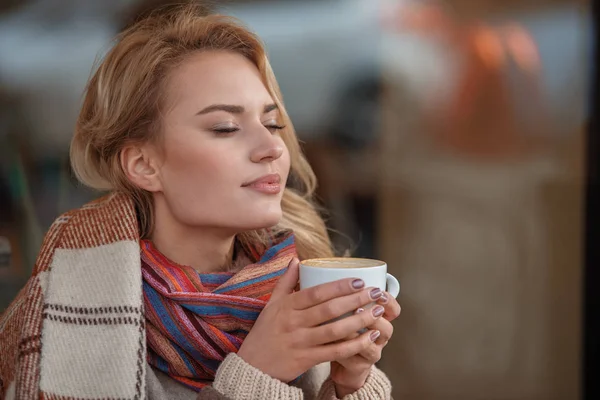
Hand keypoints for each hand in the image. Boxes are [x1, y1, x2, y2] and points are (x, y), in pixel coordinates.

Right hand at [237, 258, 384, 382]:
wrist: (252, 367)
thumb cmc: (264, 332)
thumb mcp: (271, 304)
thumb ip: (285, 282)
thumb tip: (296, 259)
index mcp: (286, 306)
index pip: (316, 293)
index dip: (339, 286)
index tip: (359, 279)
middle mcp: (293, 323)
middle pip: (329, 309)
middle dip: (356, 299)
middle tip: (376, 293)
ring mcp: (300, 342)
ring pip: (335, 330)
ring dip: (359, 321)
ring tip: (378, 312)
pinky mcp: (306, 360)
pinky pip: (334, 352)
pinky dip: (354, 345)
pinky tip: (369, 337)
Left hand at [330, 292, 400, 396]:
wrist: (339, 358)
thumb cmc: (342, 327)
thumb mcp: (346, 307)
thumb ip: (345, 293)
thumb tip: (330, 271)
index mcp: (380, 319)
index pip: (394, 309)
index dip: (389, 301)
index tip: (378, 290)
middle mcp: (380, 336)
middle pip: (387, 327)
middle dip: (374, 317)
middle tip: (358, 307)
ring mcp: (371, 352)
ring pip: (371, 344)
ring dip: (357, 334)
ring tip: (343, 326)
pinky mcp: (359, 366)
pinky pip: (354, 358)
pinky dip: (343, 349)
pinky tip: (332, 342)